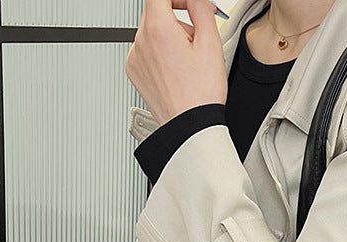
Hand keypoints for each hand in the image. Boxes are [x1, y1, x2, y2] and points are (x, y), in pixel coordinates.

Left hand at [125, 0, 226, 125]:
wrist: (190, 126)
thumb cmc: (200, 95)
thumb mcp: (211, 45)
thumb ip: (201, 11)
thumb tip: (196, 1)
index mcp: (158, 29)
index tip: (189, 4)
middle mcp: (141, 41)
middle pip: (155, 12)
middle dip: (176, 18)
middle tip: (196, 37)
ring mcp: (135, 57)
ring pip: (151, 32)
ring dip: (169, 38)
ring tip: (188, 60)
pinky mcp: (135, 71)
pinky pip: (146, 51)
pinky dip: (160, 54)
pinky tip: (176, 70)